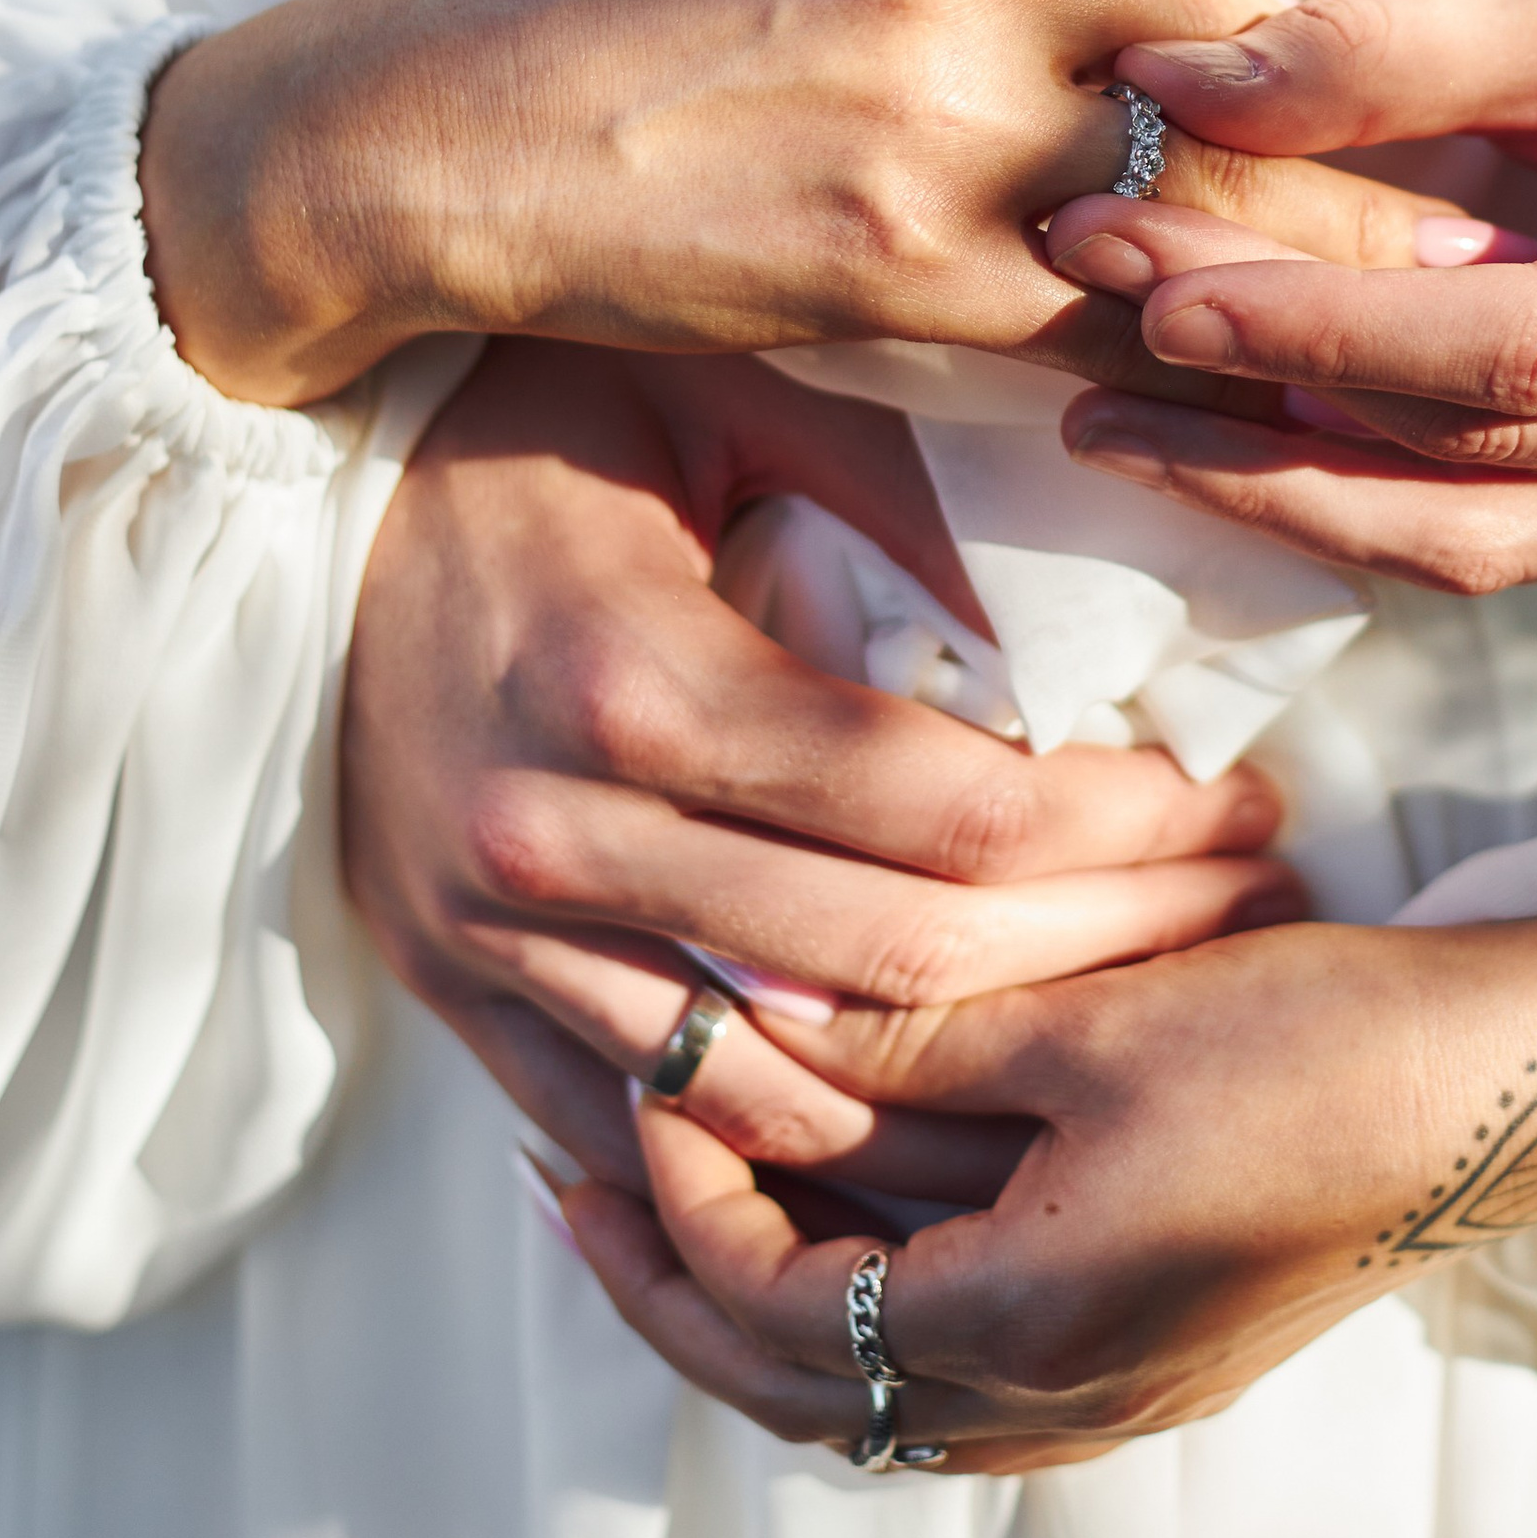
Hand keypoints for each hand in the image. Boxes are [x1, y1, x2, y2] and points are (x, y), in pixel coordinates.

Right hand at [142, 0, 1467, 408]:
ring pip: (1194, 205)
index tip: (1368, 81)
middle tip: (1490, 223)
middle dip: (1356, 154)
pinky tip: (1260, 371)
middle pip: (1240, 73)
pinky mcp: (901, 275)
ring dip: (1316, 267)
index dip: (1287, 27)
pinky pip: (1099, 313)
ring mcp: (939, 137)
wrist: (442, 129)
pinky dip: (1183, 339)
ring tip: (1453, 315)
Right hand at [340, 337, 1296, 1188]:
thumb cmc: (545, 405)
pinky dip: (806, 1151)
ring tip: (1138, 1029)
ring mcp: (491, 940)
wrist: (291, 479)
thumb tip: (1108, 585)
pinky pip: (651, 1135)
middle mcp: (553, 834)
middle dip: (1109, 955)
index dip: (1129, 832)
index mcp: (634, 678)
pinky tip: (952, 1118)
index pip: (944, 815)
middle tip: (1245, 917)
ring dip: (986, 1086)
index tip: (1245, 805)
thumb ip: (899, 488)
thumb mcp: (725, 386)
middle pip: (895, 966)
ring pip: (788, 1087)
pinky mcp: (455, 995)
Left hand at [550, 906, 1536, 1471]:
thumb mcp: (1094, 1021)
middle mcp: (1059, 1401)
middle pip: (797, 1396)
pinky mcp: (1157, 1360)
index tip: (637, 1079)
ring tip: (676, 1212)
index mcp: (1026, 1326)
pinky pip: (952, 1389)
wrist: (1510, 1090)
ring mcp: (1114, 1399)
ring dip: (757, 1316)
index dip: (678, 1199)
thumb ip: (908, 1041)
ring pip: (871, 1409)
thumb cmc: (1316, 1041)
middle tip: (576, 1186)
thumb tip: (744, 1022)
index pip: (772, 1305)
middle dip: (670, 1290)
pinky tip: (840, 1239)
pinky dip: (857, 1325)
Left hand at [1036, 0, 1536, 589]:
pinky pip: (1501, 520)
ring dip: (1290, 484)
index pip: (1536, 354)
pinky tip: (1225, 426)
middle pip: (1497, 466)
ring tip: (1118, 416)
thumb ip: (1388, 50)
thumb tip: (1170, 86)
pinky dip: (1356, 480)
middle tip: (1093, 331)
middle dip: (1272, 405)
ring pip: (1484, 537)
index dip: (1330, 331)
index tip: (1156, 282)